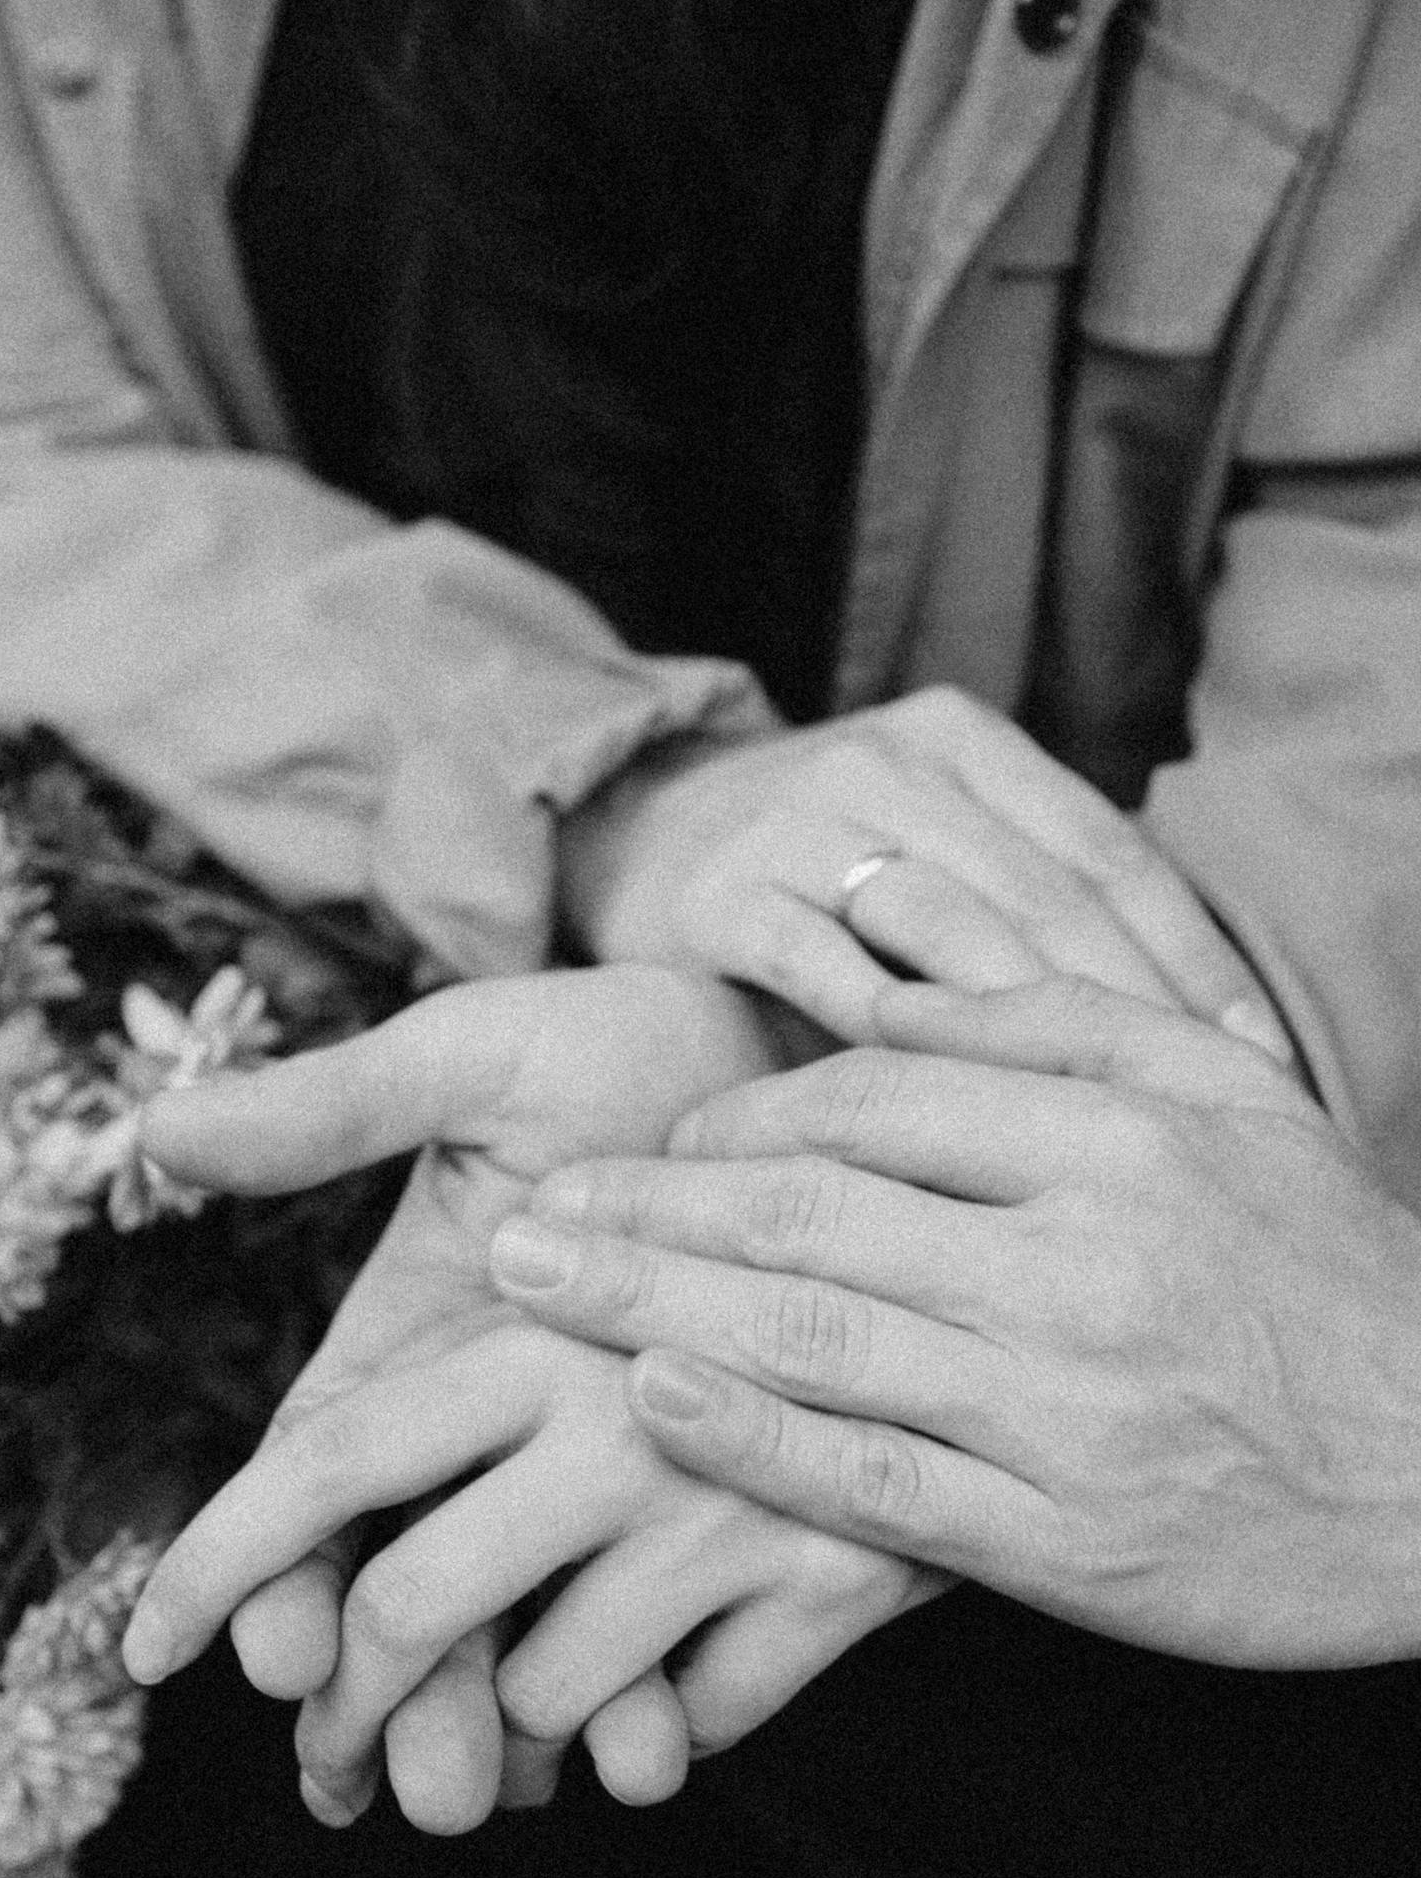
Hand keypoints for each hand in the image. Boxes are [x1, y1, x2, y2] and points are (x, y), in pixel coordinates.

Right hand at [121, 970, 933, 1823]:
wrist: (796, 1058)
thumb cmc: (618, 1042)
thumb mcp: (468, 1060)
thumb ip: (332, 1110)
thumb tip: (155, 1128)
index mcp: (405, 1351)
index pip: (308, 1485)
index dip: (262, 1575)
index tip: (267, 1651)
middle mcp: (487, 1440)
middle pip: (397, 1596)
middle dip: (381, 1702)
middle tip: (393, 1785)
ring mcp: (598, 1486)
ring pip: (513, 1642)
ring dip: (487, 1732)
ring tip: (483, 1798)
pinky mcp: (720, 1505)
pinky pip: (668, 1636)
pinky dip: (644, 1708)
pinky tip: (650, 1759)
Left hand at [492, 976, 1420, 1665]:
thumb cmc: (1327, 1275)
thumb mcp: (1227, 1098)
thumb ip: (1051, 1016)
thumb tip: (881, 950)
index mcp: (1115, 1135)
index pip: (872, 1100)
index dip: (738, 1115)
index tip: (656, 1139)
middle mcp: (1081, 1260)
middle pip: (808, 1211)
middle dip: (645, 1206)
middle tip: (524, 1211)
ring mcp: (1065, 1405)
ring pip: (815, 1336)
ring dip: (650, 1303)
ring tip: (534, 1281)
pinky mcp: (1063, 1540)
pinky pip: (871, 1482)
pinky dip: (752, 1437)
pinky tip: (652, 1396)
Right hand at [560, 686, 1296, 1062]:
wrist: (619, 834)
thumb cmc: (811, 878)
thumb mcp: (928, 856)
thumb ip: (1029, 914)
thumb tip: (1201, 1043)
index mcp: (963, 741)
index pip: (1109, 850)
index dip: (1193, 955)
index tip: (1258, 1057)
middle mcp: (887, 759)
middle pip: (1044, 894)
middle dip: (1134, 1010)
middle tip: (1197, 1120)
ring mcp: (797, 818)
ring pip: (948, 930)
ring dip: (1031, 1038)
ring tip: (1100, 1137)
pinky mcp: (719, 893)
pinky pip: (828, 974)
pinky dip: (898, 1049)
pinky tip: (953, 1124)